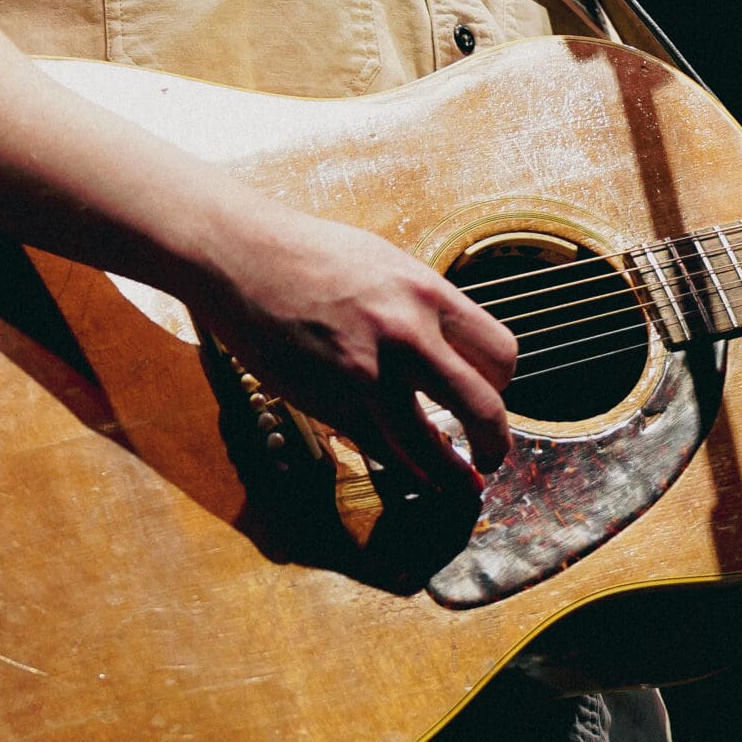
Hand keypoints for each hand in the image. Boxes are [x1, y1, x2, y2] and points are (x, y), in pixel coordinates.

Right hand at [194, 200, 516, 494]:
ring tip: (460, 487)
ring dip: (449, 476)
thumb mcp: (386, 266)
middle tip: (491, 457)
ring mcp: (365, 375)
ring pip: (427, 449)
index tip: (493, 396)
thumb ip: (421, 307)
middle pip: (481, 408)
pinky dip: (395, 460)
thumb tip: (449, 349)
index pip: (498, 354)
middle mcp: (405, 336)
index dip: (501, 385)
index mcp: (426, 293)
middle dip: (494, 443)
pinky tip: (404, 463)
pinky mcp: (327, 403)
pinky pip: (376, 447)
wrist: (239, 255)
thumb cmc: (309, 253)